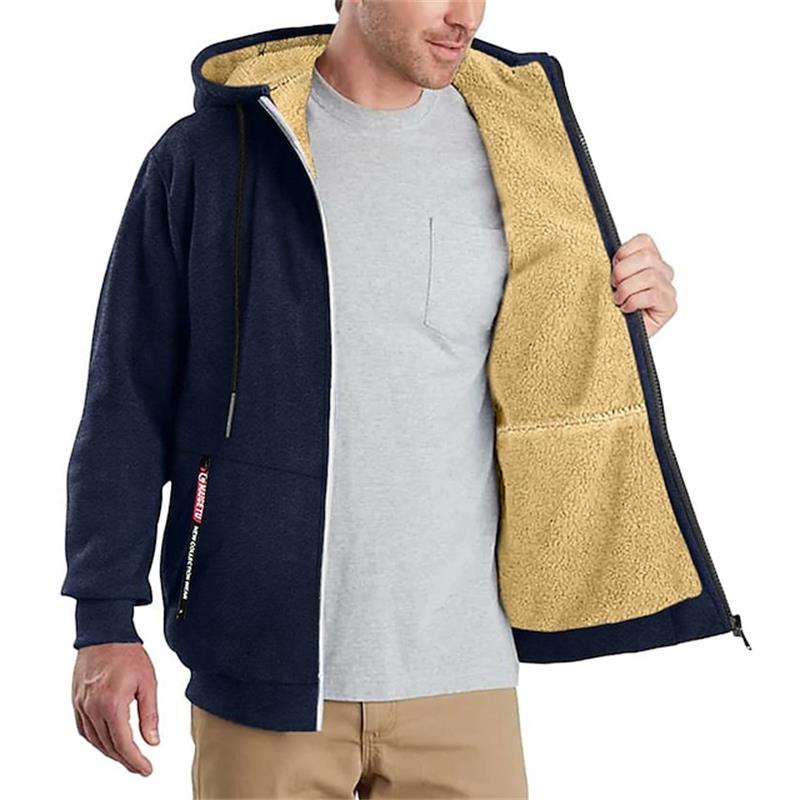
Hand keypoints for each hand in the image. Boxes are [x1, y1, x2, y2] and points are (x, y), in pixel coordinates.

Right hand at [72, 643, 159, 775]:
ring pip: (95, 741)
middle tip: (140, 767)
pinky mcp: (77, 701)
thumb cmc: (128, 654)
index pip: (124, 744)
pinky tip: (107, 742)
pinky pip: (84, 730)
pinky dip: (96, 740)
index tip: (146, 770)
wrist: (105, 633)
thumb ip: (150, 714)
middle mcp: (93, 708)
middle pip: (108, 746)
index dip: (135, 761)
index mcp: (113, 704)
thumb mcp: (148, 682)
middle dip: (125, 761)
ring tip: (127, 757)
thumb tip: (152, 741)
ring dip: (111, 753)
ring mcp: (82, 705)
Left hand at [610, 232, 676, 336]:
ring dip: (627, 289)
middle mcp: (662, 272)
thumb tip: (606, 248)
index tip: (612, 267)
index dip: (624, 252)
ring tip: (618, 299)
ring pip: (650, 276)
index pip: (644, 241)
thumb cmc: (611, 307)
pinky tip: (626, 309)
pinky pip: (653, 295)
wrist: (616, 335)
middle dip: (623, 271)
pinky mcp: (669, 306)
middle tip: (613, 286)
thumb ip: (615, 264)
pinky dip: (634, 301)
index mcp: (649, 260)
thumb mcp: (610, 281)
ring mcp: (668, 289)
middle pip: (647, 257)